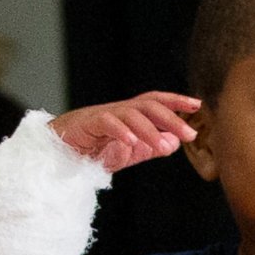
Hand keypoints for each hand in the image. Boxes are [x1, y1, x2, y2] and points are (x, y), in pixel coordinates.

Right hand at [52, 92, 198, 173]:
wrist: (57, 153)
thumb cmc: (91, 150)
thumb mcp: (128, 153)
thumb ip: (150, 147)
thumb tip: (174, 143)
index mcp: (130, 115)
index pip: (156, 103)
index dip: (176, 102)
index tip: (197, 105)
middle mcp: (119, 111)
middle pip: (149, 106)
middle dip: (171, 118)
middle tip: (190, 134)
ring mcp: (103, 115)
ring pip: (130, 114)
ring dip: (149, 130)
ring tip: (162, 146)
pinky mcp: (87, 124)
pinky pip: (106, 123)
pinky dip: (120, 132)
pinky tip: (131, 142)